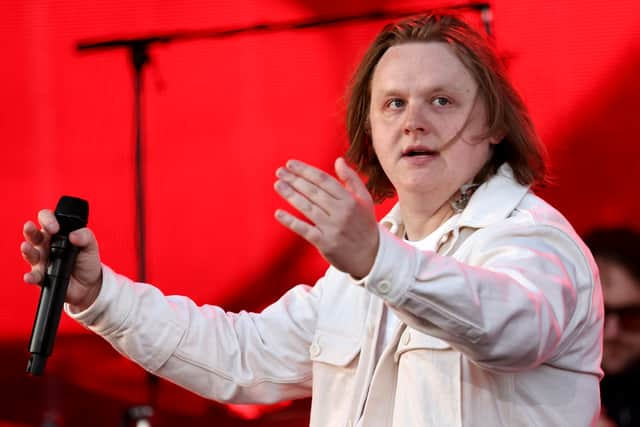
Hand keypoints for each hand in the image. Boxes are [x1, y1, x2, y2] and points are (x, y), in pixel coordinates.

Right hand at [21, 209, 102, 311]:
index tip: (55, 228)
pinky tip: (30, 276)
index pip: (47, 219)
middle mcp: (46, 245)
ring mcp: (41, 260)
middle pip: (33, 234)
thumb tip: (74, 235)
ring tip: (26, 247)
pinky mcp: (41, 276)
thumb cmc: (87, 261)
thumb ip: (85, 236)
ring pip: (29, 253)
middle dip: (29, 230)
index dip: (48, 219)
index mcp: (58, 233)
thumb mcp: (91, 245)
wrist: (88, 285)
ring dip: (27, 250)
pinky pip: (33, 275)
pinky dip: (30, 276)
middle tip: (30, 227)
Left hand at [274, 157, 378, 278]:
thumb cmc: (365, 225)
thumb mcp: (365, 199)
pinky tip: (279, 213)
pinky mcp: (325, 243)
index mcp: (350, 200)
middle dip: (295, 180)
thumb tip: (338, 160)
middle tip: (280, 172)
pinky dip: (290, 221)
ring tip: (278, 185)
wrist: (371, 256)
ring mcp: (332, 228)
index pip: (324, 180)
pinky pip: (304, 229)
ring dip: (290, 195)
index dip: (306, 170)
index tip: (291, 164)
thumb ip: (352, 179)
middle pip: (314, 192)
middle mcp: (341, 212)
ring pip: (307, 207)